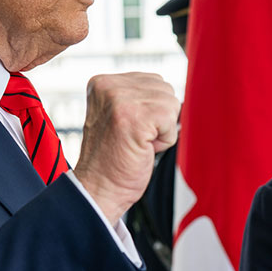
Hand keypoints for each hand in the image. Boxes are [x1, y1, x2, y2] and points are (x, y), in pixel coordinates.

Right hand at [71, 72, 178, 223]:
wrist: (99, 188)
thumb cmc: (112, 160)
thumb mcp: (118, 116)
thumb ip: (137, 98)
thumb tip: (169, 92)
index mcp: (103, 83)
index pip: (153, 81)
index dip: (151, 111)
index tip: (128, 128)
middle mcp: (109, 86)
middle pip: (165, 89)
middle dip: (159, 118)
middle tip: (134, 138)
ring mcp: (121, 99)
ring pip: (171, 104)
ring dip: (162, 130)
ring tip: (138, 143)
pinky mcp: (136, 116)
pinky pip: (172, 122)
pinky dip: (165, 141)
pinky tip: (143, 148)